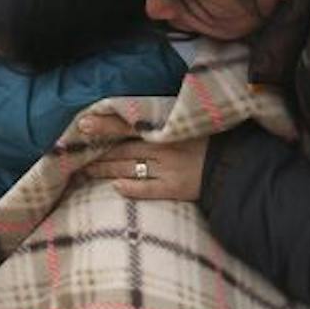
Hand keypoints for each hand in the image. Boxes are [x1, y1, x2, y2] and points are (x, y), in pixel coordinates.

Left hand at [76, 113, 209, 201]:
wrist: (234, 164)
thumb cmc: (208, 140)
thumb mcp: (184, 124)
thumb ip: (160, 123)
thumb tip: (133, 120)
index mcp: (165, 128)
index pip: (128, 126)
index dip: (105, 126)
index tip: (83, 124)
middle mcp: (164, 147)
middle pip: (122, 150)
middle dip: (98, 153)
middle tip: (75, 154)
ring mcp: (168, 168)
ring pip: (129, 169)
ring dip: (105, 170)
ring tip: (86, 171)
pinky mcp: (175, 188)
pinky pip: (147, 189)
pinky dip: (130, 188)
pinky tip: (115, 188)